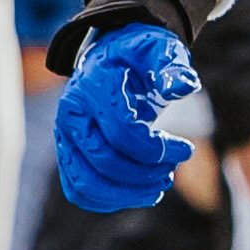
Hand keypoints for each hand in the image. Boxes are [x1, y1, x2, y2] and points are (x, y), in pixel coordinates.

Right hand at [53, 20, 200, 211]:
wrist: (111, 58)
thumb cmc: (139, 56)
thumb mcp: (160, 50)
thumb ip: (172, 66)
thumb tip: (182, 87)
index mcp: (91, 87)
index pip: (122, 132)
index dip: (157, 148)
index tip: (185, 149)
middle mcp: (70, 115)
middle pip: (104, 162)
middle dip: (145, 174)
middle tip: (173, 169)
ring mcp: (64, 138)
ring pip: (86, 184)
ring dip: (127, 194)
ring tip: (159, 186)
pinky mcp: (68, 154)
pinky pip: (79, 190)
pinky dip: (109, 200)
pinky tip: (141, 192)